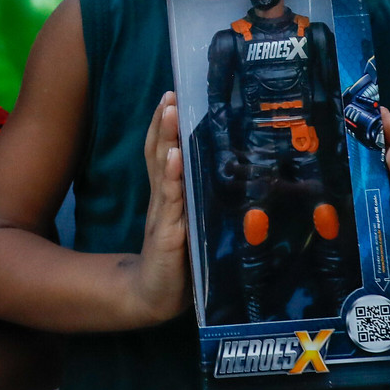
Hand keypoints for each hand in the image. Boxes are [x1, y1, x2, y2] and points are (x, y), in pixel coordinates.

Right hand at [123, 92, 189, 325]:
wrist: (155, 295)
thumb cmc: (180, 257)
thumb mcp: (193, 221)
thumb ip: (200, 199)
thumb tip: (234, 173)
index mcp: (169, 193)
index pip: (164, 150)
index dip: (164, 123)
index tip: (172, 94)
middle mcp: (163, 197)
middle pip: (160, 151)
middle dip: (164, 121)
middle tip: (170, 94)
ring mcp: (163, 213)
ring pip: (163, 168)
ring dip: (166, 138)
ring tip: (170, 112)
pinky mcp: (167, 233)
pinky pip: (171, 201)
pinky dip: (171, 178)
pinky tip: (175, 159)